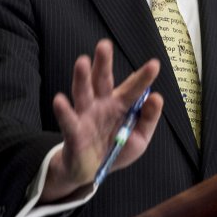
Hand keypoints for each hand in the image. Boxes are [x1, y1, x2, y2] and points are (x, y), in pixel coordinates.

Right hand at [42, 40, 162, 201]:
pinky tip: (59, 100)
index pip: (133, 87)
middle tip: (104, 44)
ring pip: (83, 93)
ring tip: (82, 61)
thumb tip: (157, 97)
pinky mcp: (74, 132)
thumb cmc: (116, 149)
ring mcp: (86, 116)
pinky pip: (68, 120)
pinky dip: (64, 111)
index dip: (143, 77)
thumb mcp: (139, 137)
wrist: (91, 172)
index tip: (154, 64)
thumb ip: (148, 118)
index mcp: (121, 104)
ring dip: (82, 77)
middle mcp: (102, 104)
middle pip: (102, 80)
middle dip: (103, 63)